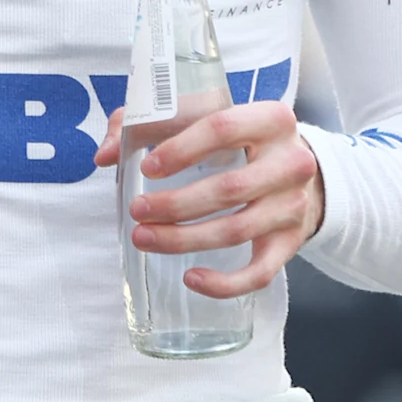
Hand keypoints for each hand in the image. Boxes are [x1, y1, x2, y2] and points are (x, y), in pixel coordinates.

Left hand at [96, 98, 324, 296]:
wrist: (296, 169)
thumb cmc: (236, 139)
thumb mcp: (201, 117)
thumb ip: (146, 125)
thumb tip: (105, 156)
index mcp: (270, 119)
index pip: (222, 129)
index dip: (179, 150)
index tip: (146, 168)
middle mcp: (293, 162)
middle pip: (229, 189)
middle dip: (174, 205)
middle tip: (137, 210)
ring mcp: (295, 205)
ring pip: (237, 230)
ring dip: (183, 240)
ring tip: (143, 238)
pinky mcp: (292, 241)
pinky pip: (260, 272)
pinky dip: (224, 283)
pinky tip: (190, 278)